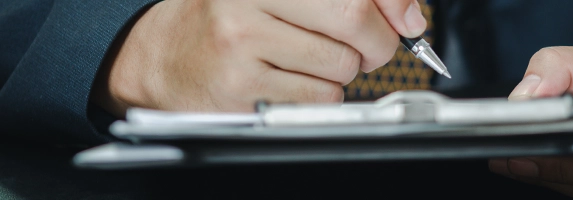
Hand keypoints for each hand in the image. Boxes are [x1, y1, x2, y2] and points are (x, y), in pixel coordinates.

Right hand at [91, 0, 426, 116]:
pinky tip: (292, 82)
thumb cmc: (231, 19)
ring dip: (342, 72)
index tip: (405, 19)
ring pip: (339, 66)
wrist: (164, 54)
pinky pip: (316, 98)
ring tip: (311, 62)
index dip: (392, 3)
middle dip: (377, 42)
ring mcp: (241, 41)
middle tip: (367, 47)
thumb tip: (408, 17)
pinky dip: (320, 96)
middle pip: (353, 20)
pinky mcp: (239, 85)